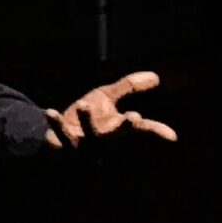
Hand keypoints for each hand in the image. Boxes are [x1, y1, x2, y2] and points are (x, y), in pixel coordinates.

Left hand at [45, 70, 176, 148]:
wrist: (57, 136)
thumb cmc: (87, 118)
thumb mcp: (108, 98)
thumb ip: (129, 87)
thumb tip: (155, 77)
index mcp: (118, 130)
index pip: (142, 131)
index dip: (156, 133)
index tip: (171, 138)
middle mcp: (104, 141)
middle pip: (119, 136)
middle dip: (126, 128)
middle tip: (134, 118)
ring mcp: (84, 145)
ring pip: (89, 135)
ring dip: (87, 120)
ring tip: (84, 104)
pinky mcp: (64, 145)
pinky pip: (59, 134)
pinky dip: (55, 124)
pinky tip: (50, 111)